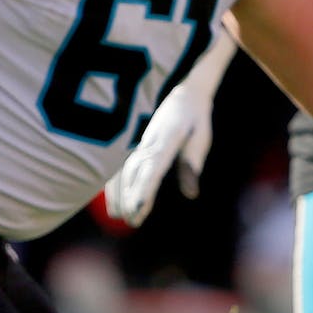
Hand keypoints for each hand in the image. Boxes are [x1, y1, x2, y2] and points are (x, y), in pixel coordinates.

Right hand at [103, 80, 214, 227]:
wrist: (181, 91)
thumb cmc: (195, 116)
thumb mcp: (201, 136)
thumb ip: (192, 163)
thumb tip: (190, 194)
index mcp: (166, 140)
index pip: (153, 169)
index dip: (144, 190)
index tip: (139, 209)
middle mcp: (147, 142)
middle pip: (134, 173)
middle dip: (131, 197)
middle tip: (131, 221)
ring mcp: (137, 142)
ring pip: (122, 170)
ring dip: (119, 193)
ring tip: (118, 215)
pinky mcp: (134, 143)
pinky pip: (120, 165)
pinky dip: (114, 181)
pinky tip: (112, 196)